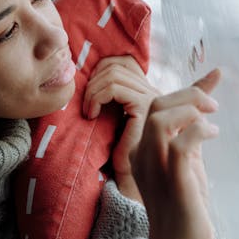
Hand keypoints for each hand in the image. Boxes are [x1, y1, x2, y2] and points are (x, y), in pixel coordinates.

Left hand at [82, 55, 158, 201]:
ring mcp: (152, 97)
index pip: (123, 61)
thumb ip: (107, 93)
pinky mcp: (145, 107)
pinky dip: (97, 98)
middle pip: (116, 64)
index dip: (100, 69)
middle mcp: (152, 90)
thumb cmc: (114, 149)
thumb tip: (85, 71)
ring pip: (114, 74)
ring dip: (92, 91)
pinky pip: (115, 88)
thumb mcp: (109, 115)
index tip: (90, 94)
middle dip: (93, 81)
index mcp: (145, 90)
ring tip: (88, 112)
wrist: (127, 178)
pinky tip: (92, 115)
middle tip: (86, 105)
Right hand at [131, 68, 221, 238]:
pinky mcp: (173, 179)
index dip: (187, 87)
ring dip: (190, 110)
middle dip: (189, 95)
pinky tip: (212, 134)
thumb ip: (192, 129)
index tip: (216, 76)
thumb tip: (207, 101)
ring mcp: (154, 167)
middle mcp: (141, 155)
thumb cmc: (184, 206)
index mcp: (141, 150)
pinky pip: (181, 143)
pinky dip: (198, 131)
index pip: (156, 106)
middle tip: (213, 105)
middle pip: (156, 106)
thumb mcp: (188, 159)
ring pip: (161, 119)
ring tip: (211, 118)